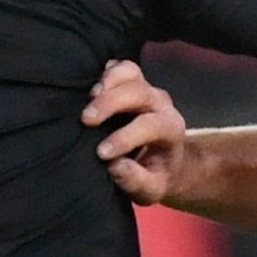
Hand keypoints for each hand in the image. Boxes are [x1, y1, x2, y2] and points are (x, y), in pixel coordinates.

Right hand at [84, 58, 188, 203]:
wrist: (164, 159)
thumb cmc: (156, 176)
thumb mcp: (151, 189)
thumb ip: (136, 180)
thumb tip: (115, 166)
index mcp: (170, 128)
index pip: (150, 125)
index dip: (125, 137)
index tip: (101, 153)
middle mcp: (160, 104)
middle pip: (139, 92)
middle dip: (111, 103)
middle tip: (86, 119)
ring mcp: (146, 88)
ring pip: (130, 71)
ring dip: (108, 80)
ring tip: (89, 97)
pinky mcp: (132, 81)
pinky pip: (120, 67)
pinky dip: (104, 72)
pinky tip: (90, 87)